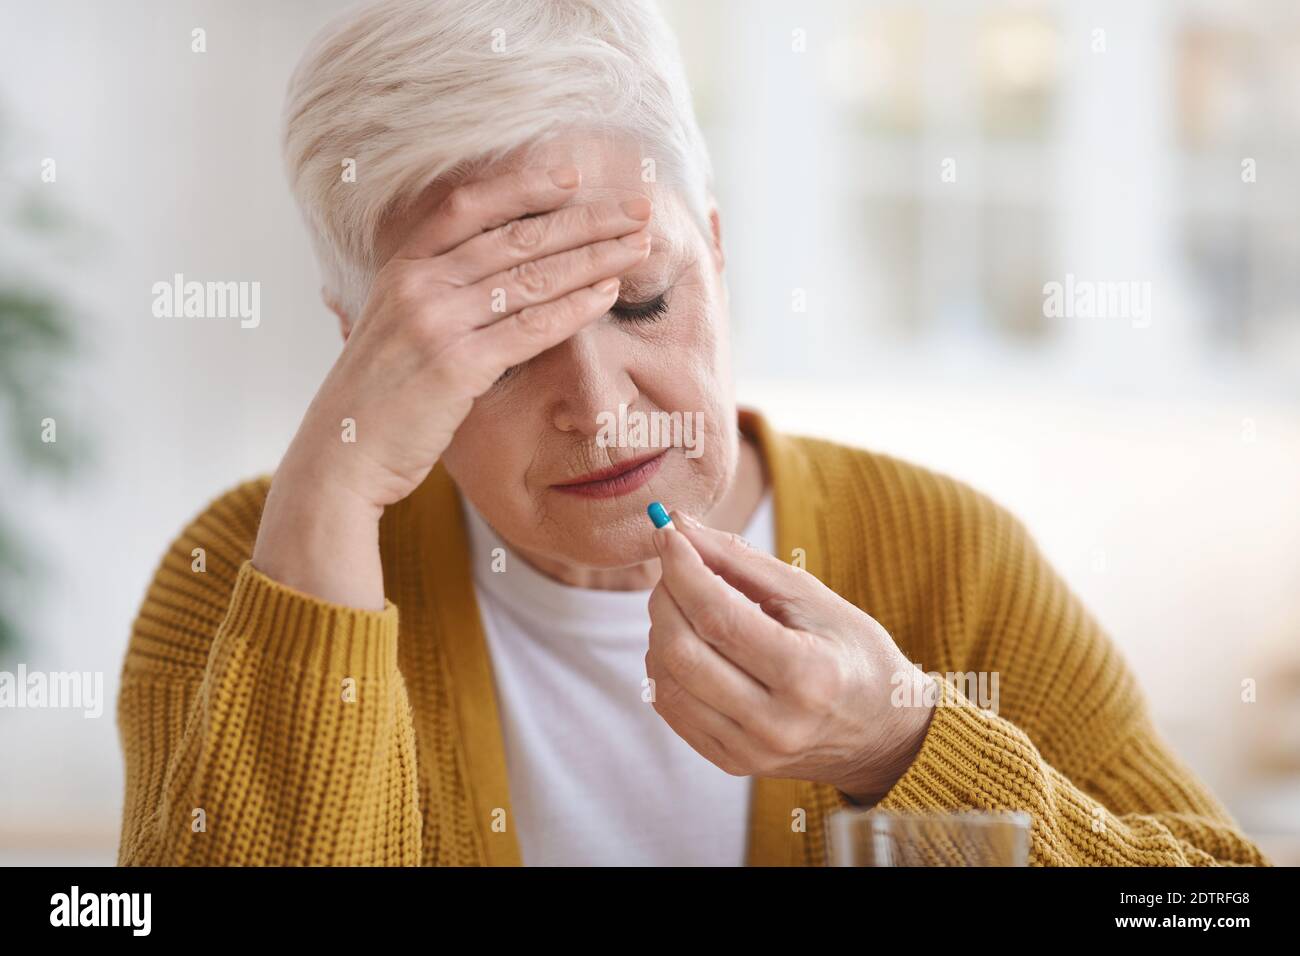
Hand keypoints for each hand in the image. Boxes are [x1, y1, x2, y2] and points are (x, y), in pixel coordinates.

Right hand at [253, 165, 652, 607]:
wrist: (341, 454)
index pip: (468, 206)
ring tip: (638, 245)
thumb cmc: (376, 397)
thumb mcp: (390, 326)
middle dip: (585, 218)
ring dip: (594, 257)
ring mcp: (436, 322)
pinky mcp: (457, 366)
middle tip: (636, 207)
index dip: (524, 185)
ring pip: (532, 276)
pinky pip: (530, 327)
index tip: (573, 174)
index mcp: (401, 267)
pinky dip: (575, 307)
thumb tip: (482, 273)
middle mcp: (418, 284)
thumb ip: (429, 294)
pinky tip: (608, 293)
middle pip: (516, 236)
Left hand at [645, 509, 937, 804]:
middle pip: (682, 652)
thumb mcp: (812, 596)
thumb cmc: (853, 652)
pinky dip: (664, 666)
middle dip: (665, 597)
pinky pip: (671, 709)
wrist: (883, 732)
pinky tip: (684, 641)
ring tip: (682, 604)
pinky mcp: (731, 763)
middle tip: (676, 568)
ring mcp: (750, 751)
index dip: (683, 571)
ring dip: (660, 630)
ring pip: (667, 682)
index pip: (718, 618)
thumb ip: (741, 562)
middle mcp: (775, 723)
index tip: (668, 535)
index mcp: (807, 676)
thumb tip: (679, 527)